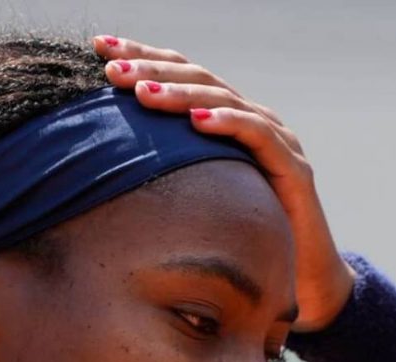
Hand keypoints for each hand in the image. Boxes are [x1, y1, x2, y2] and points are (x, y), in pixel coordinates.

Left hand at [93, 35, 355, 332]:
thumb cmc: (238, 244)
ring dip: (180, 94)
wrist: (299, 281)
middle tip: (110, 67)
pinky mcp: (294, 169)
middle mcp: (250, 121)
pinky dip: (228, 123)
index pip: (180, 76)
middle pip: (197, 78)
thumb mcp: (190, 201)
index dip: (143, 58)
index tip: (99, 47)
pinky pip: (259, 137)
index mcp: (223, 122)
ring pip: (224, 100)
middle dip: (152, 69)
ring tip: (142, 92)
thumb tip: (95, 166)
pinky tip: (197, 120)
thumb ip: (159, 175)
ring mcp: (276, 140)